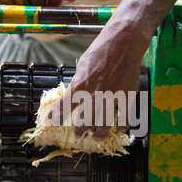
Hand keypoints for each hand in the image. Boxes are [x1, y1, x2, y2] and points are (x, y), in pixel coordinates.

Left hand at [56, 22, 143, 140]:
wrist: (123, 43)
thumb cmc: (101, 50)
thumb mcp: (82, 65)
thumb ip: (79, 81)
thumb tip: (75, 92)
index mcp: (79, 86)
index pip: (65, 107)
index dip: (58, 117)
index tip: (54, 123)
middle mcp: (94, 95)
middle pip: (85, 120)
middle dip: (80, 130)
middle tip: (79, 134)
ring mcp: (111, 98)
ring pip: (104, 123)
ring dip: (100, 133)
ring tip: (98, 138)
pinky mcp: (126, 97)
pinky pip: (124, 117)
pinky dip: (122, 125)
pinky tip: (120, 129)